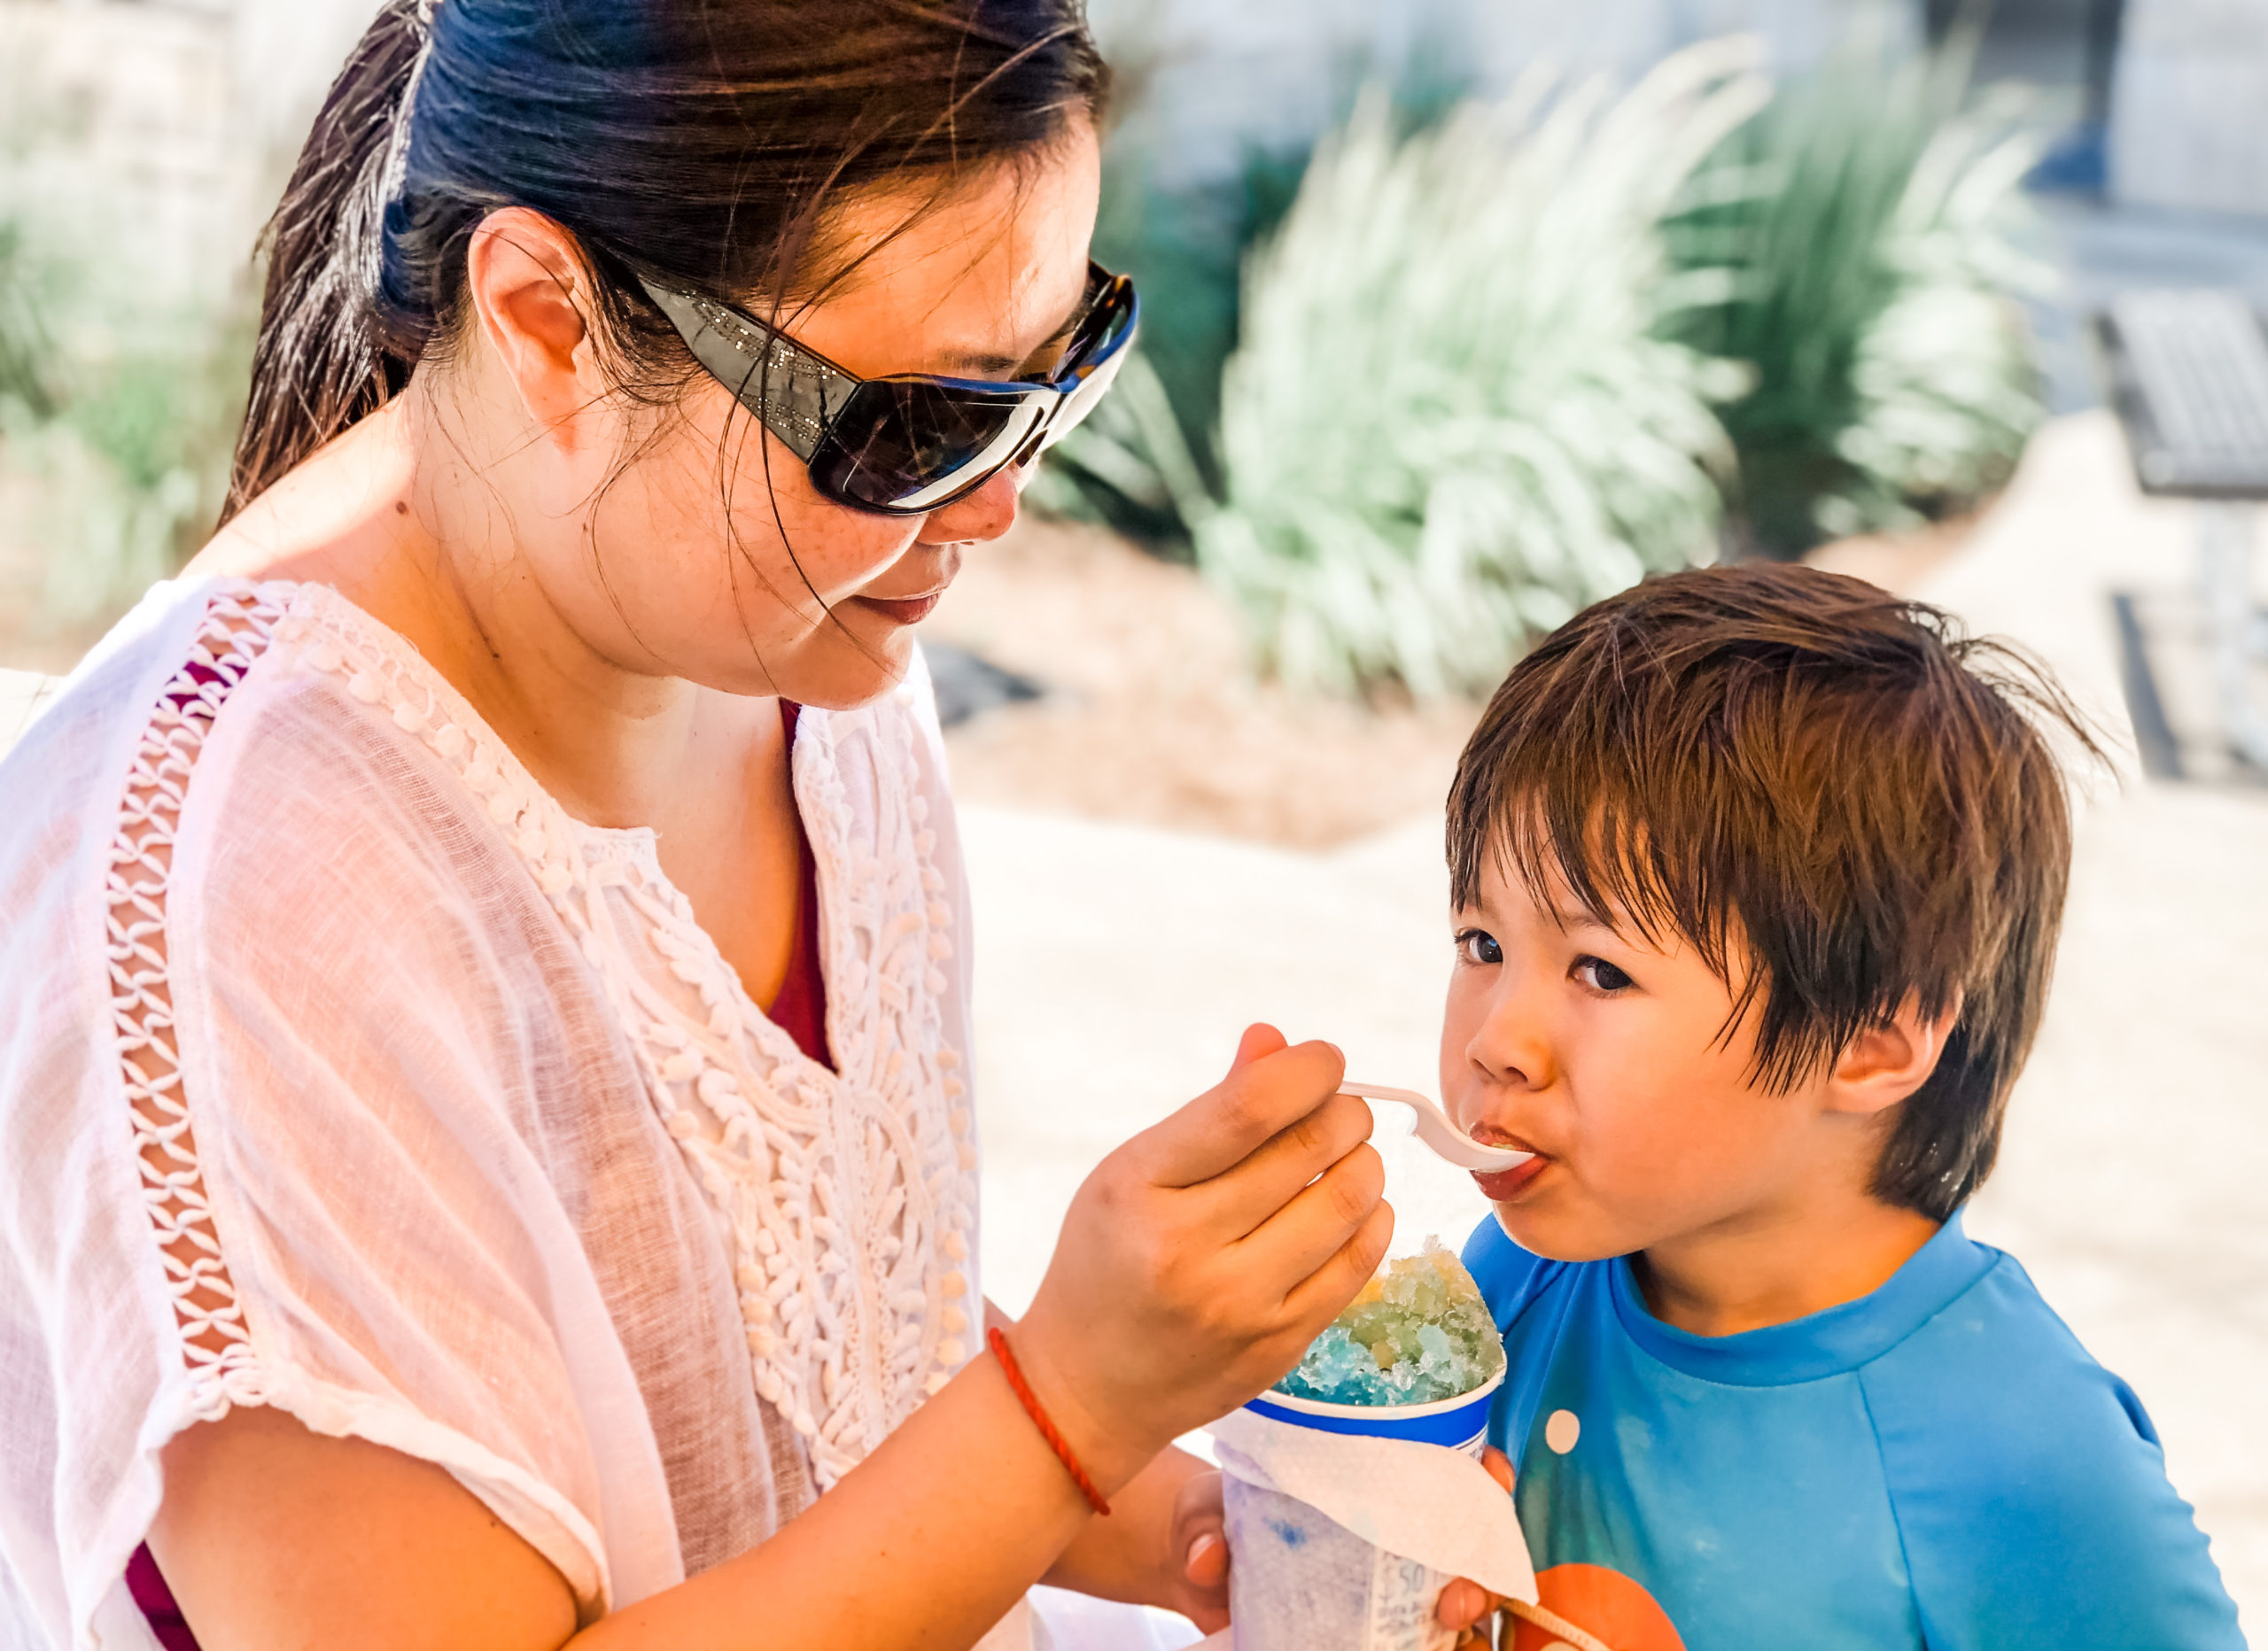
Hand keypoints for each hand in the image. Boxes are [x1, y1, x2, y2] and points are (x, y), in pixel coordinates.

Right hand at [1013, 1024, 1391, 1490]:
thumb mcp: (1131, 1173)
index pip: (1248, 1109)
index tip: (1325, 1060)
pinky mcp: (1279, 1344)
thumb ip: (1211, 1110)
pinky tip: (1351, 1207)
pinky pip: (1359, 1263)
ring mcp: (1238, 1305)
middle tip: (1341, 1109)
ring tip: (1346, 1156)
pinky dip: (1371, 1218)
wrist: (1086, 1389)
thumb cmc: (1108, 1262)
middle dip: (1344, 1112)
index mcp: (1140, 1188)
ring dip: (1363, 1162)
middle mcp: (1187, 1248)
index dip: (1306, 1071)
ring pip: (1346, 1202)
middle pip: (1308, 1149)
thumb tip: (1277, 1042)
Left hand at [1175, 1448, 1513, 1643]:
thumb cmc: (1213, 1517)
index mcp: (1369, 1479)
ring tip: (1449, 1623)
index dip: (1483, 1473)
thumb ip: (1204, 1528)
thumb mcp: (1204, 1510)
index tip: (1491, 1477)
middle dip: (1483, 1563)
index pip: (1449, 1468)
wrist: (1194, 1566)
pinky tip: (1437, 1647)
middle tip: (1457, 1594)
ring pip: (1460, 1595)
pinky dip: (1441, 1644)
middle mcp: (1392, 1529)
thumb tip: (1208, 1557)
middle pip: (1470, 1541)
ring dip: (1470, 1611)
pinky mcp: (1374, 1627)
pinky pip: (1421, 1638)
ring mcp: (1387, 1583)